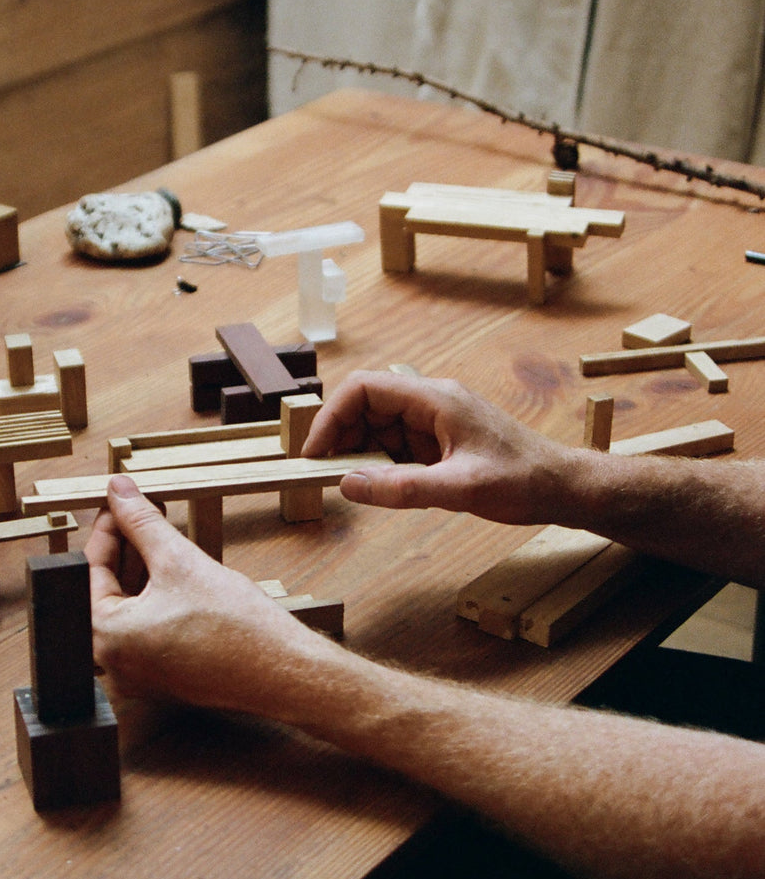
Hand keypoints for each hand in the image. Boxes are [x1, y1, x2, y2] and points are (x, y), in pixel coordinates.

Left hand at [86, 474, 320, 713]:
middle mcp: (114, 664)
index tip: (118, 503)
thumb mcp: (180, 561)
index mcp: (106, 638)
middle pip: (106, 590)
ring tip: (158, 533)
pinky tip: (172, 568)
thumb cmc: (236, 628)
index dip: (107, 528)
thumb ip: (142, 522)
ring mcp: (139, 675)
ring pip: (128, 609)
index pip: (90, 570)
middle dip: (124, 547)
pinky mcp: (164, 677)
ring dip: (140, 569)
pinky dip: (154, 597)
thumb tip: (119, 492)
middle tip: (138, 512)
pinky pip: (146, 629)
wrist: (284, 671)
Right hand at [302, 371, 570, 523]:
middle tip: (328, 475)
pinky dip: (383, 466)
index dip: (332, 417)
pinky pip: (398, 447)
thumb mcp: (459, 490)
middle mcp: (432, 403)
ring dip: (362, 455)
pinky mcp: (442, 443)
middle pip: (367, 407)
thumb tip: (348, 485)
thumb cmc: (523, 481)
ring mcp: (437, 423)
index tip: (315, 452)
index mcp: (435, 399)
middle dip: (342, 438)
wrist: (563, 488)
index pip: (365, 389)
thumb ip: (401, 488)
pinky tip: (385, 488)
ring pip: (380, 428)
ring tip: (356, 485)